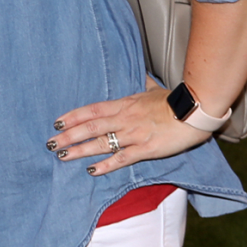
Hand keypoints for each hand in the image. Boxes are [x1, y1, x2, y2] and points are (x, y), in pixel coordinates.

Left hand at [48, 77, 211, 176]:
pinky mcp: (147, 149)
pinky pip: (122, 158)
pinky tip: (91, 170)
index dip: (73, 117)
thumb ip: (144, 86)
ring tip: (62, 155)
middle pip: (90, 127)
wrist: (196, 111)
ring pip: (101, 143)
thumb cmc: (176, 101)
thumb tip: (142, 76)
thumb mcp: (155, 90)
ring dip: (80, 150)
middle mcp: (125, 119)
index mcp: (125, 104)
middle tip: (50, 143)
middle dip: (68, 135)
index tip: (57, 123)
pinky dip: (105, 165)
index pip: (92, 110)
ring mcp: (134, 134)